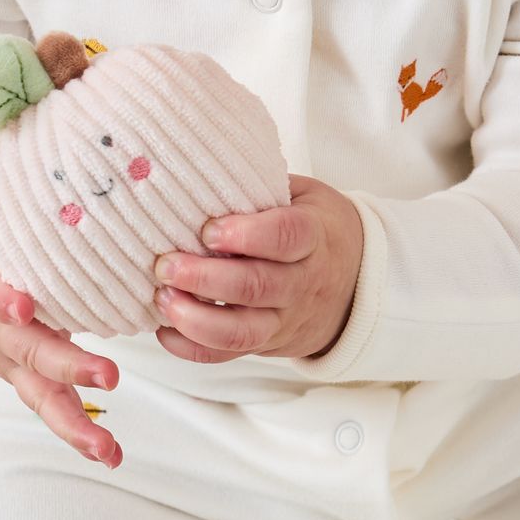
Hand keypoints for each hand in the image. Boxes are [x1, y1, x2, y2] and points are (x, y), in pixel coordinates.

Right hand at [0, 214, 121, 466]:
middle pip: (31, 353)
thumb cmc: (0, 241)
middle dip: (66, 366)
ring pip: (41, 399)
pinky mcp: (28, 384)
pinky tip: (111, 453)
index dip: (7, 299)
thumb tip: (56, 111)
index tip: (18, 302)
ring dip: (75, 425)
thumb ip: (32, 189)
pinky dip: (80, 434)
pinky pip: (53, 412)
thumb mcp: (6, 213)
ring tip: (108, 450)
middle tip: (107, 376)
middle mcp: (2, 331)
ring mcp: (14, 364)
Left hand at [152, 175, 362, 364]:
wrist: (357, 284)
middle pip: (256, 286)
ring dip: (195, 318)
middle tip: (166, 264)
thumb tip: (202, 164)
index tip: (209, 229)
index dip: (246, 234)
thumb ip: (262, 188)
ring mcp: (285, 319)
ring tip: (162, 297)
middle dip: (204, 278)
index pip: (286, 237)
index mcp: (314, 237)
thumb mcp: (304, 196)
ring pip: (242, 330)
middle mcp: (302, 283)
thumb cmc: (317, 228)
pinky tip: (164, 329)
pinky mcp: (267, 344)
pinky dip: (191, 347)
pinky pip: (228, 354)